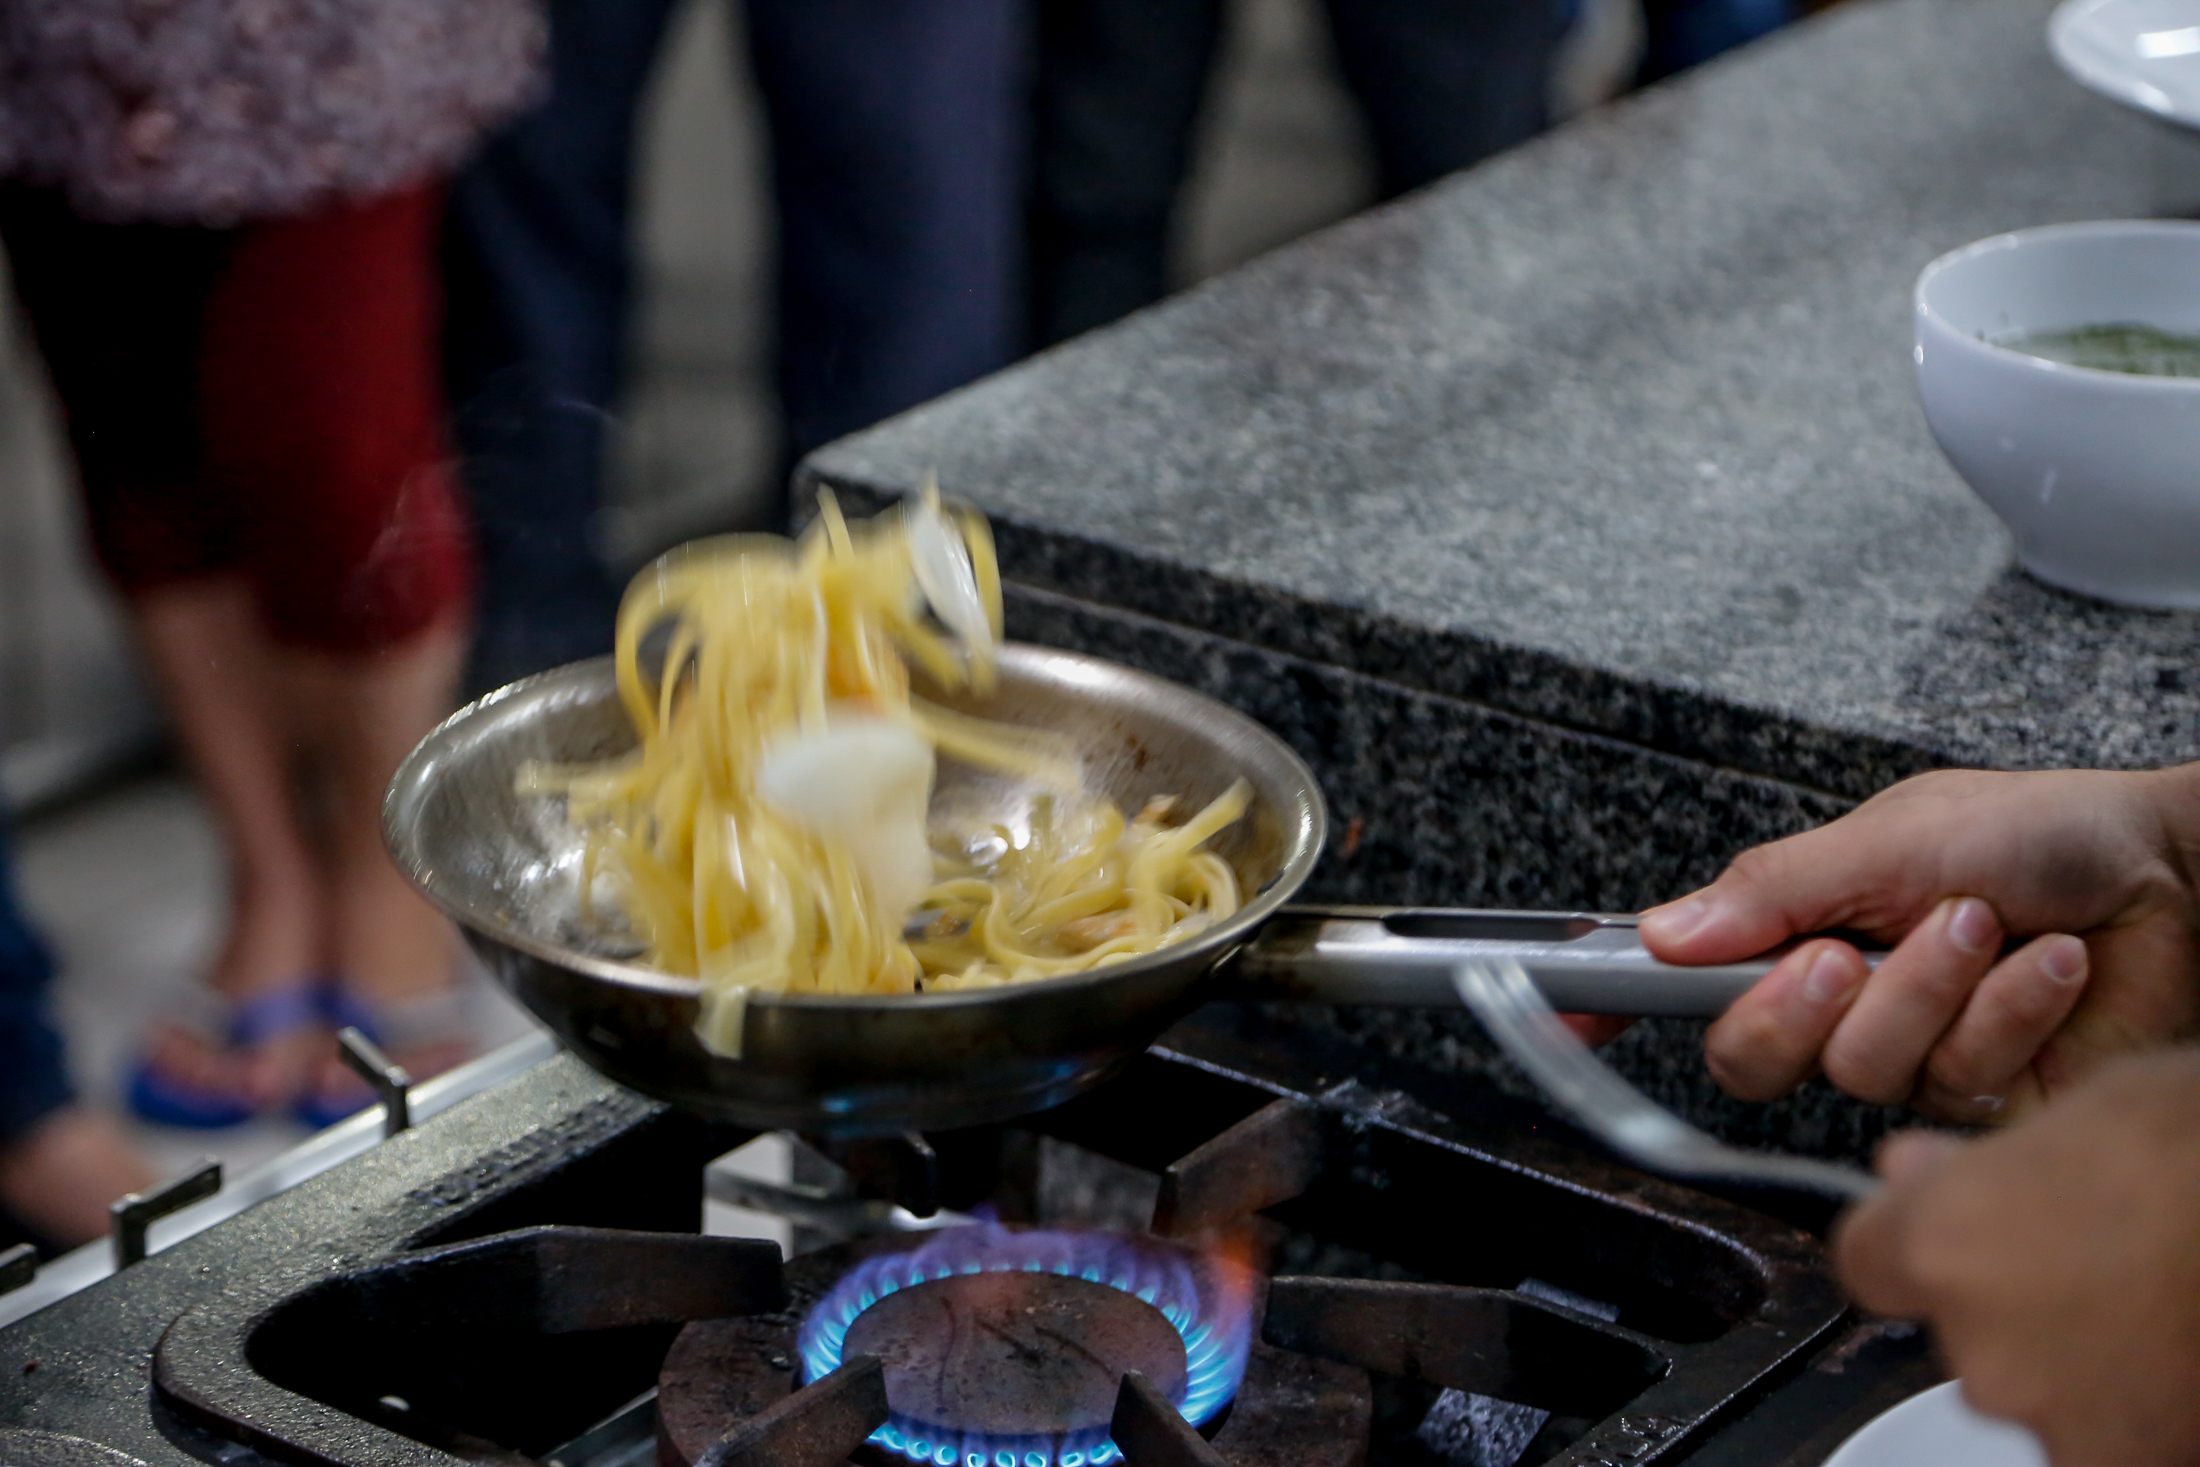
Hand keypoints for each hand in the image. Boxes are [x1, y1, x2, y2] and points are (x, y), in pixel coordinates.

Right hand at [1638, 766, 2199, 1121]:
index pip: (1690, 982)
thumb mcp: (1887, 837)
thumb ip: (1770, 892)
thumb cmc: (2039, 834)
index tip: (1574, 1009)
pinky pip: (1958, 1083)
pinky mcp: (1986, 1102)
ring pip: (1862, 1069)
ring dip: (1933, 987)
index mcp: (1801, 931)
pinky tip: (2049, 967)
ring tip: (1985, 925)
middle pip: (1754, 1056)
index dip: (1624, 999)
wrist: (2174, 873)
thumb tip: (1661, 932)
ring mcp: (1913, 1056)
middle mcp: (1845, 1002)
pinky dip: (2008, 1010)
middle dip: (1800, 1003)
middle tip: (1847, 952)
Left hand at [1835, 1049, 2199, 1466]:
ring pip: (2041, 1388)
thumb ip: (1982, 1160)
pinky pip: (2114, 1427)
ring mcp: (2072, 1424)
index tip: (1943, 1222)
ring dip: (2079, 1353)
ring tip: (2159, 1295)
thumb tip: (1914, 1171)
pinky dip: (2140, 1395)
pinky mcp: (2150, 1465)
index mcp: (1949, 1245)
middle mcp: (1987, 1350)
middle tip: (2090, 1250)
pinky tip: (2182, 1339)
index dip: (1910, 1236)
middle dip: (2008, 1294)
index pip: (1868, 1259)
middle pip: (1959, 1329)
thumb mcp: (2086, 1110)